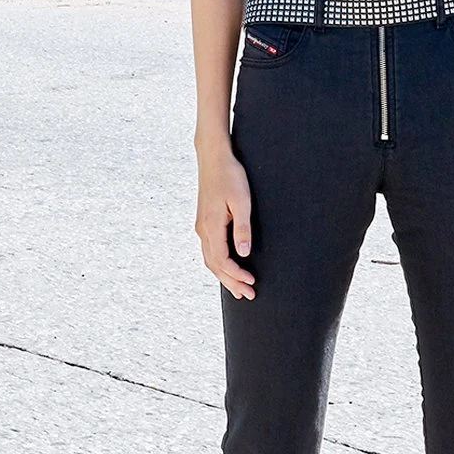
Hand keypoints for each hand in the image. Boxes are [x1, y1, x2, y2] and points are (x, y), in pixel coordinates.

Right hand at [196, 146, 255, 298]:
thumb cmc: (230, 176)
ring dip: (224, 276)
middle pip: (214, 265)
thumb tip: (244, 253)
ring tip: (238, 289)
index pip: (222, 260)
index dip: (236, 275)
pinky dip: (219, 264)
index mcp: (211, 226)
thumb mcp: (241, 201)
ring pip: (210, 260)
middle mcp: (203, 229)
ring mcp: (202, 226)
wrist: (213, 158)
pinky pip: (209, 251)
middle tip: (248, 295)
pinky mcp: (204, 222)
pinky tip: (228, 268)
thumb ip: (242, 228)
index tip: (251, 282)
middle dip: (231, 282)